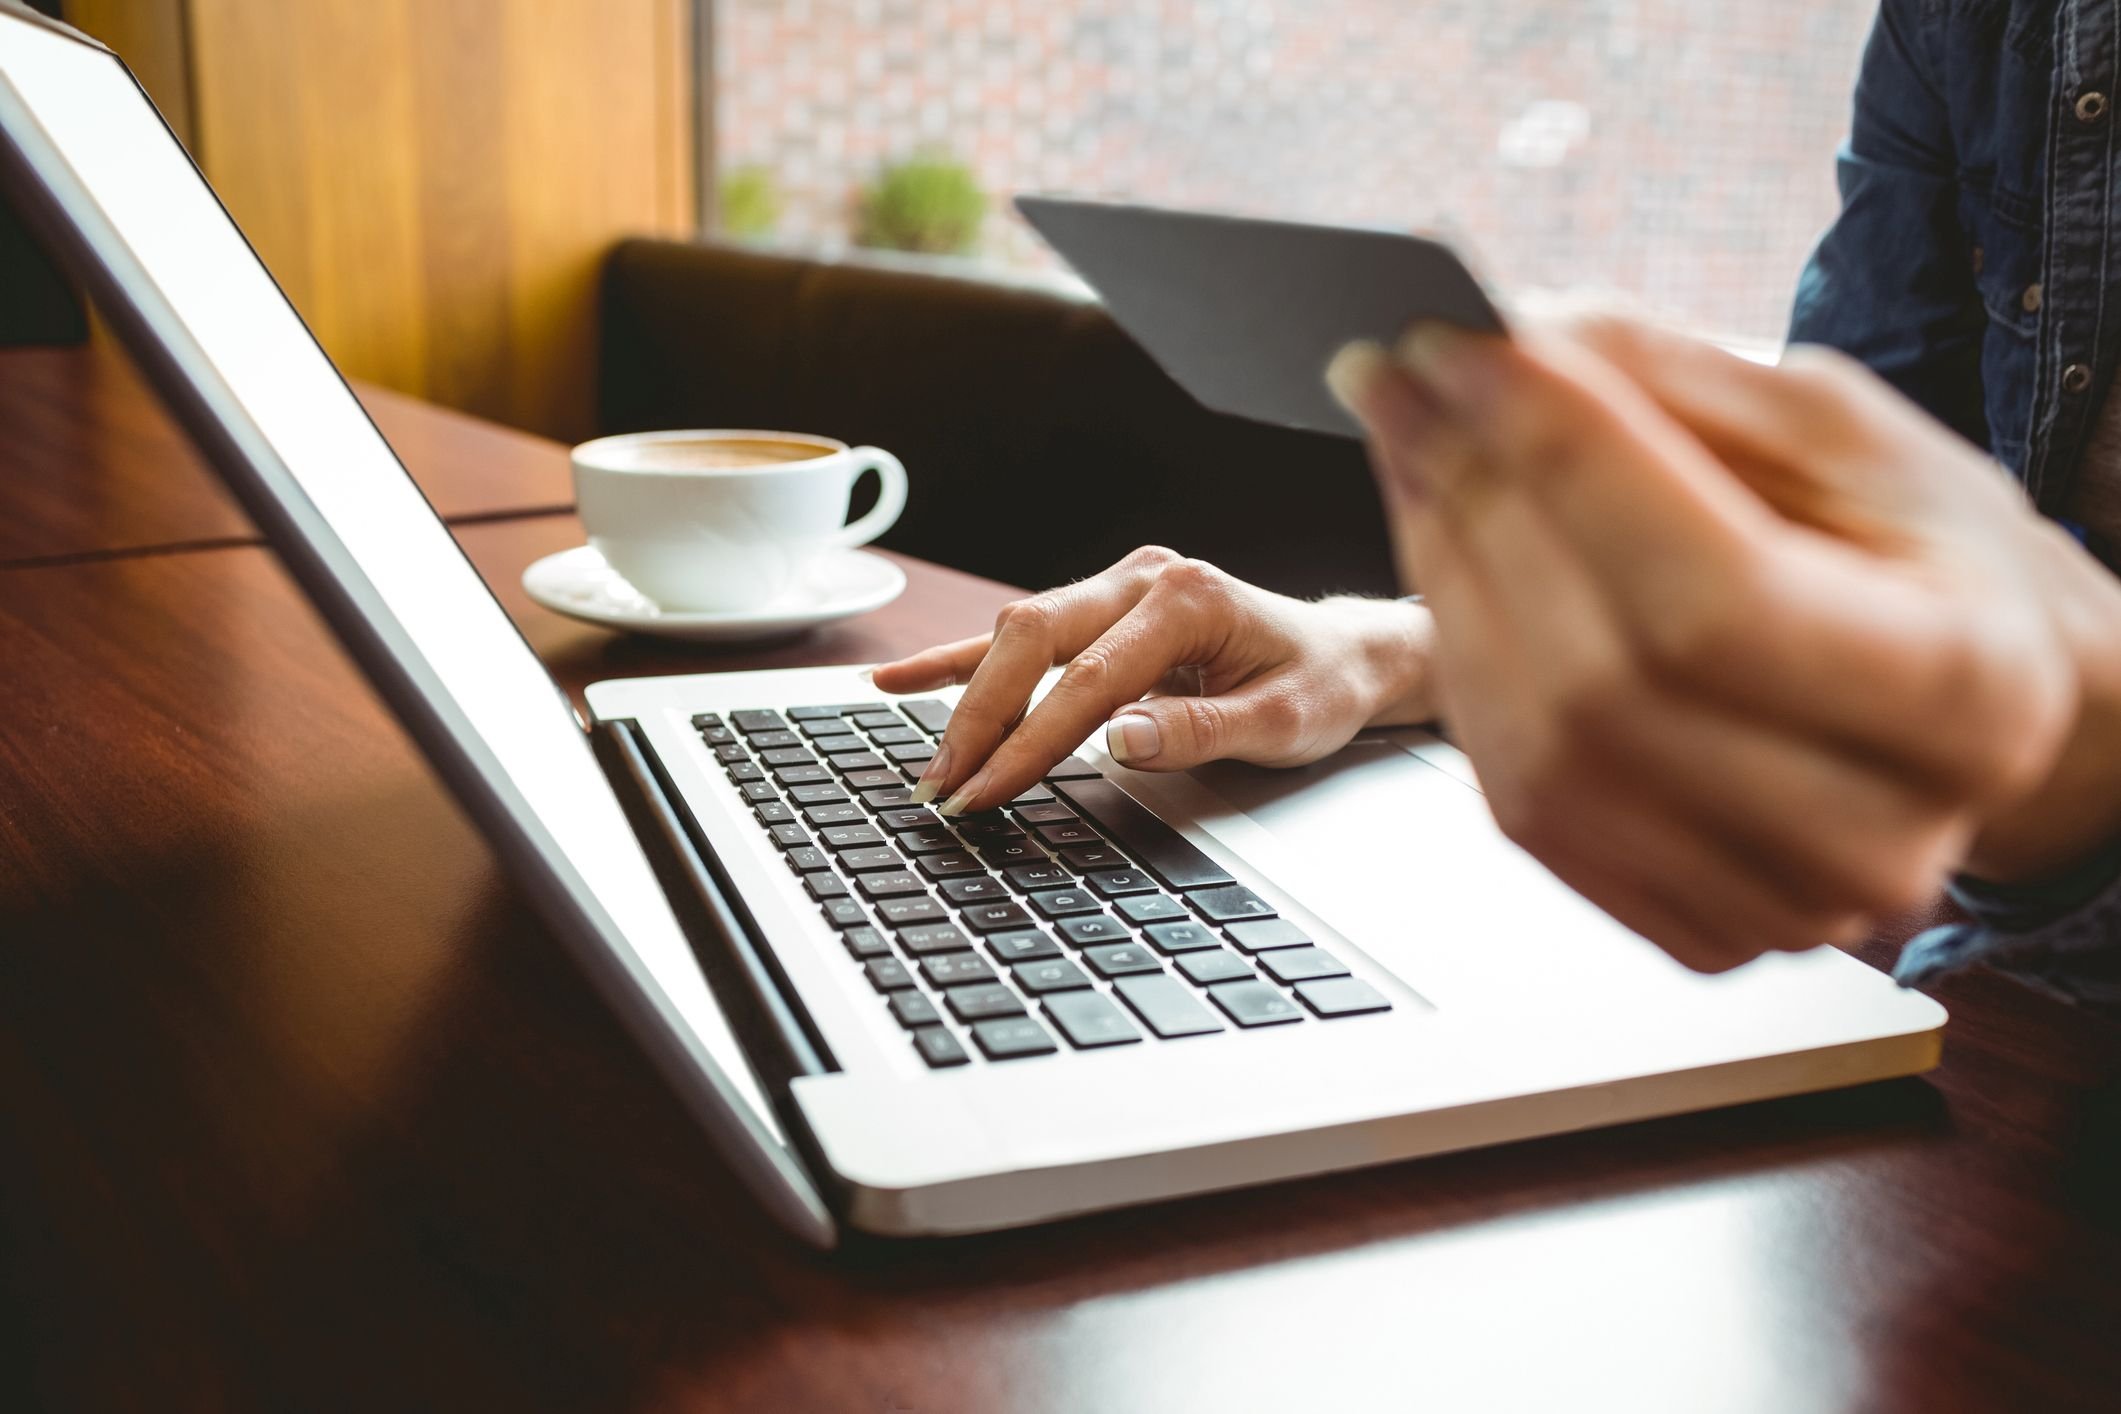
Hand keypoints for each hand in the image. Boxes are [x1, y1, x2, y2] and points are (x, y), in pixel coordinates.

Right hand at [869, 546, 1437, 814]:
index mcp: (1187, 597)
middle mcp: (1144, 577)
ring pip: (1016, 633)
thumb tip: (1119, 741)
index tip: (989, 792)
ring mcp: (1118, 586)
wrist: (1343, 654)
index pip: (1087, 678)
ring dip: (966, 699)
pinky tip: (902, 681)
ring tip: (930, 764)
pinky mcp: (1102, 607)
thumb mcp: (1282, 722)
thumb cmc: (1320, 684)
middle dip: (980, 719)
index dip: (1031, 741)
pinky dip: (961, 660)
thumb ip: (1199, 730)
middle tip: (947, 788)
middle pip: (1032, 639)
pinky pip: (1021, 635)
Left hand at [1328, 313, 2106, 970]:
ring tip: (1416, 451)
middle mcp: (1875, 834)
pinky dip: (1460, 664)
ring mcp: (1773, 904)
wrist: (1963, 693)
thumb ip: (1682, 386)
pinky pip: (1521, 798)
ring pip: (1541, 753)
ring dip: (1447, 580)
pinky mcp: (1683, 929)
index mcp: (1966, 695)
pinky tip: (1446, 553)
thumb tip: (1524, 342)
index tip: (1459, 350)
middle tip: (1404, 382)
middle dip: (1479, 505)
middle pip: (1606, 685)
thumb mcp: (1846, 431)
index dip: (1566, 464)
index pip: (1715, 594)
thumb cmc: (1916, 554)